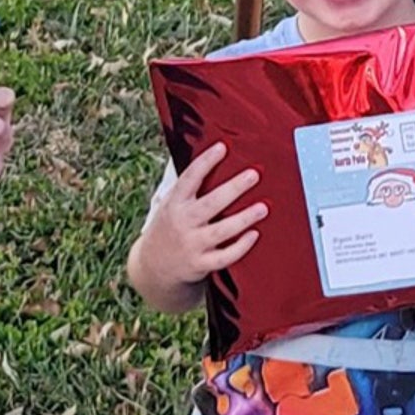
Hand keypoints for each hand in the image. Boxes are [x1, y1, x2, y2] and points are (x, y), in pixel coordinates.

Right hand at [137, 143, 265, 283]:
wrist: (152, 267)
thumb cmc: (169, 227)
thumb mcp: (169, 204)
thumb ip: (187, 186)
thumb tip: (213, 157)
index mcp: (174, 203)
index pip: (189, 178)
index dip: (205, 162)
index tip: (222, 147)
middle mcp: (182, 223)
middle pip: (211, 203)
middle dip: (234, 188)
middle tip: (254, 175)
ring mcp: (191, 245)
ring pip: (221, 231)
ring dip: (244, 218)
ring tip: (263, 207)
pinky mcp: (200, 264)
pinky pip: (224, 257)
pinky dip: (240, 247)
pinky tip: (254, 234)